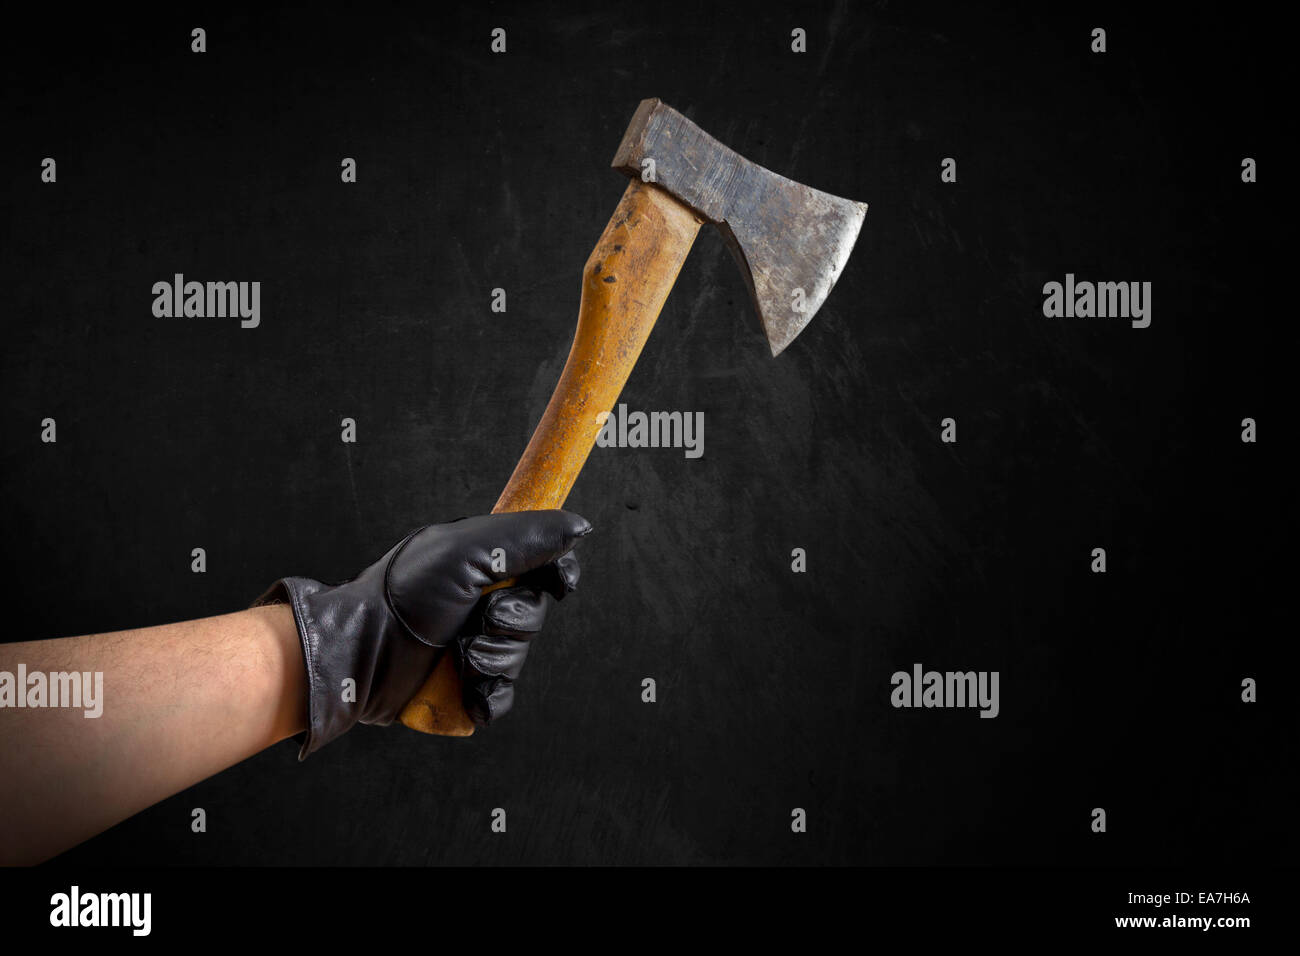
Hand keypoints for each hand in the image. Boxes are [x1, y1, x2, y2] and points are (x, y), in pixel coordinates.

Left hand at [256, 510, 590, 757]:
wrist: (360, 653)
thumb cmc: (401, 594)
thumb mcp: (467, 551)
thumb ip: (527, 536)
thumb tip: (579, 526)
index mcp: (480, 565)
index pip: (542, 565)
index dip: (559, 574)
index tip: (562, 585)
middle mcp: (476, 603)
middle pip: (535, 614)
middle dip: (513, 622)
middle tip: (479, 620)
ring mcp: (469, 647)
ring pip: (518, 658)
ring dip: (495, 659)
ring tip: (461, 655)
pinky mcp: (460, 689)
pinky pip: (500, 698)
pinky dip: (489, 697)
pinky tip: (469, 688)